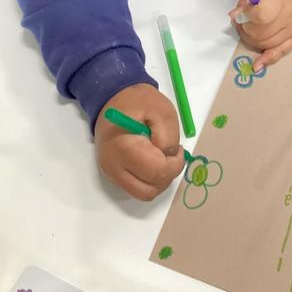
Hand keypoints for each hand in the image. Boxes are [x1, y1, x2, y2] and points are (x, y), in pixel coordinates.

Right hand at [94, 83, 184, 200]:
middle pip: (149, 190)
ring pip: (143, 193)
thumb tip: (170, 157)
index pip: (157, 173)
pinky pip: (135, 187)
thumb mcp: (162, 110)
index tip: (179, 149)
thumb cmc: (138, 101)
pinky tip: (152, 160)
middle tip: (172, 155)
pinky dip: (149, 180)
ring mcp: (111, 172)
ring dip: (159, 181)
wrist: (113, 97)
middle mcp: (114, 166)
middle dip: (168, 176)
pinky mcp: (112, 173)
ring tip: (162, 157)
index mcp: (125, 148)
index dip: (175, 165)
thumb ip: (169, 137)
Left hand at [229, 0, 291, 70]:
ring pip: (266, 44)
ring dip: (251, 40)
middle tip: (241, 20)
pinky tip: (257, 66)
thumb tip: (234, 16)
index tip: (242, 10)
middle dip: (245, 29)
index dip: (246, 15)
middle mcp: (288, 16)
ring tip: (247, 28)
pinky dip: (267, 60)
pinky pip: (281, 52)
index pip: (261, 15)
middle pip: (261, 33)